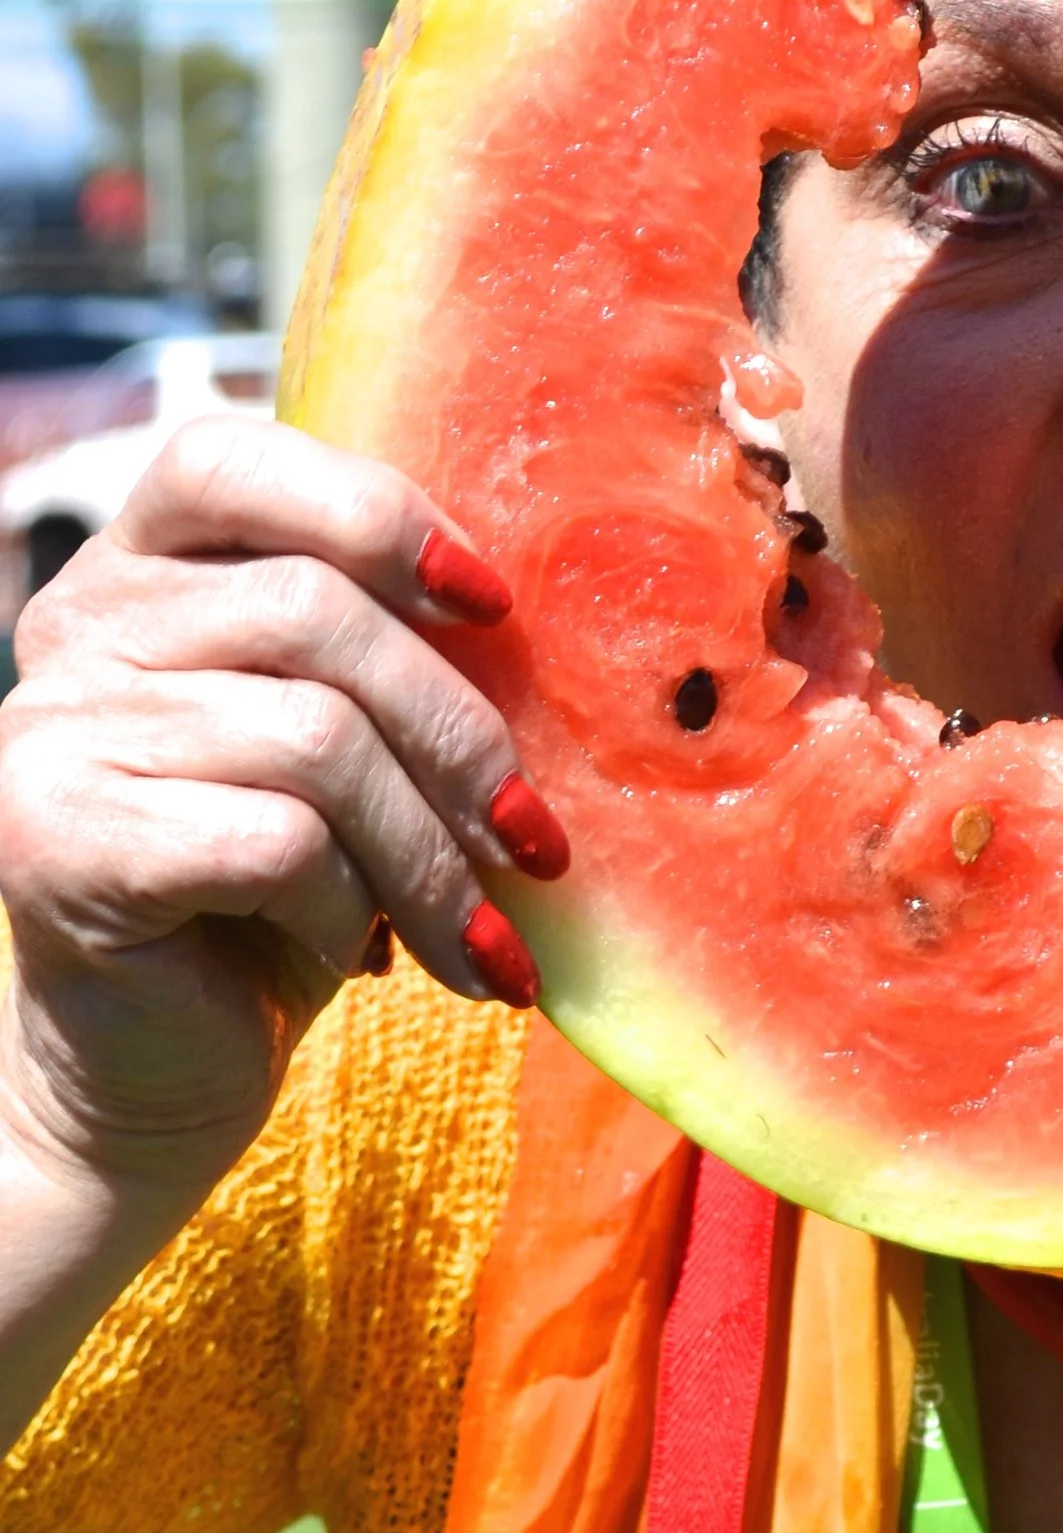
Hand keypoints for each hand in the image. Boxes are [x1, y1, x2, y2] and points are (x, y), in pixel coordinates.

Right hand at [0, 419, 564, 1445]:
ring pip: (316, 740)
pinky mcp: (58, 842)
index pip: (224, 459)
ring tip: (472, 933)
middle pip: (317, 615)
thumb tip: (542, 617)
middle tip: (536, 842)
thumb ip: (386, 651)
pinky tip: (354, 962)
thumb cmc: (276, 898)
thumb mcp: (342, 747)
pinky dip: (345, 907)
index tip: (490, 602)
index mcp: (136, 570)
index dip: (373, 511)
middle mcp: (72, 630)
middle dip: (459, 737)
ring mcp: (51, 732)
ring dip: (425, 853)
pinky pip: (275, 840)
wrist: (155, 1073)